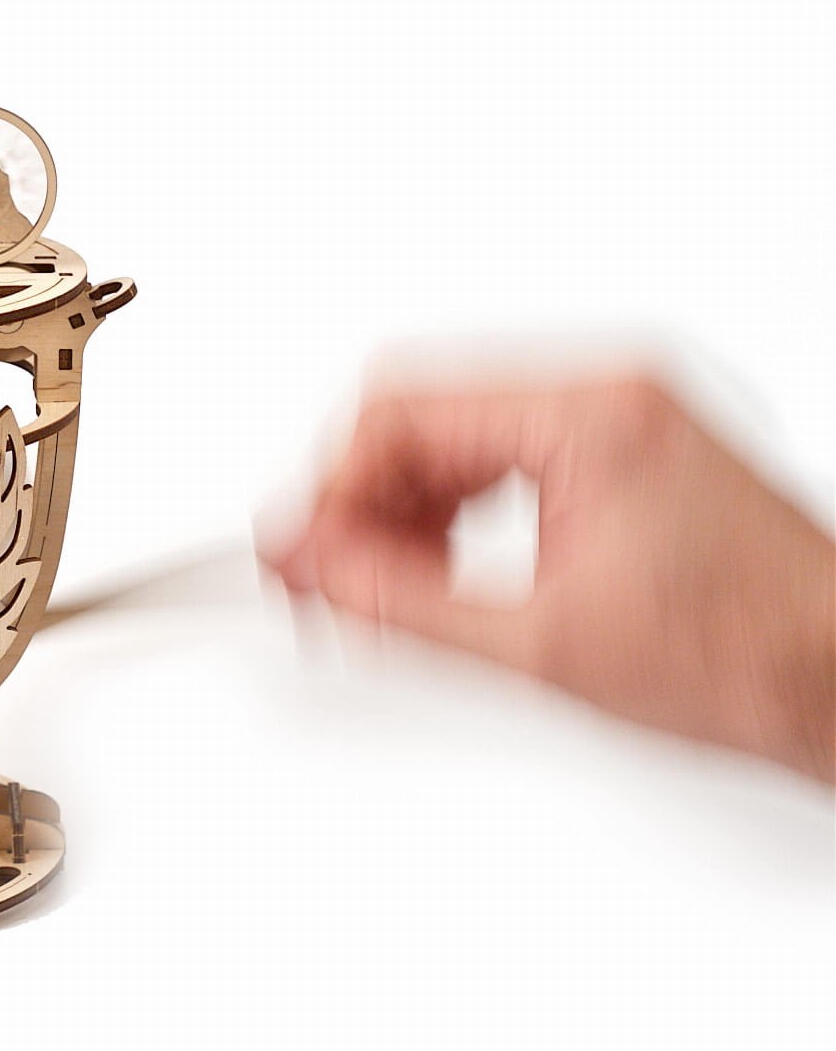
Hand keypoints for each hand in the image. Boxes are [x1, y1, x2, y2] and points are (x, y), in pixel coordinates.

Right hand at [262, 377, 833, 780]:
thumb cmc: (751, 658)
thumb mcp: (539, 644)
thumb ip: (398, 600)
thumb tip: (309, 566)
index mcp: (591, 413)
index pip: (403, 411)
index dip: (331, 490)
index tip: (297, 555)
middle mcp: (608, 392)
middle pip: (420, 412)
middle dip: (357, 500)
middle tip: (318, 577)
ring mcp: (620, 415)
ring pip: (453, 432)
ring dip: (401, 509)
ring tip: (378, 588)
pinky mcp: (624, 449)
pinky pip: (500, 453)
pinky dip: (452, 511)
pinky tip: (437, 571)